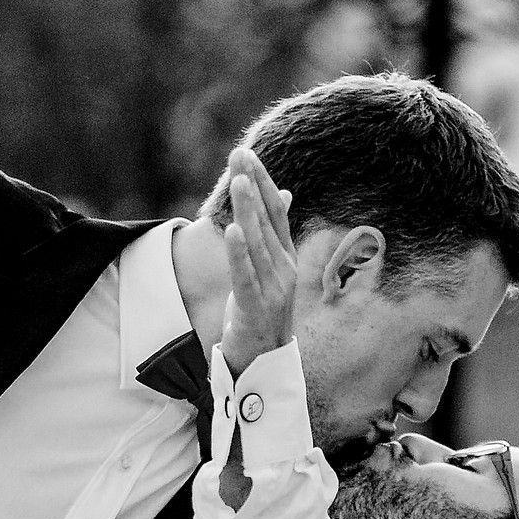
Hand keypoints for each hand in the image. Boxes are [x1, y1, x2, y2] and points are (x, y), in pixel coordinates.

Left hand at [218, 147, 297, 378]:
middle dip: (253, 187)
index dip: (262, 183)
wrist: (264, 364)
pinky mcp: (256, 309)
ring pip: (257, 244)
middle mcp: (284, 271)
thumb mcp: (268, 269)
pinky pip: (245, 277)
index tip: (247, 155)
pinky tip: (233, 230)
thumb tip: (284, 194)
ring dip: (247, 210)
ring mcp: (273, 291)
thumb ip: (273, 233)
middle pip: (267, 222)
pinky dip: (239, 254)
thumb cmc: (263, 313)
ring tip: (238, 181)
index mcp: (286, 259)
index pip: (277, 213)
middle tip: (241, 155)